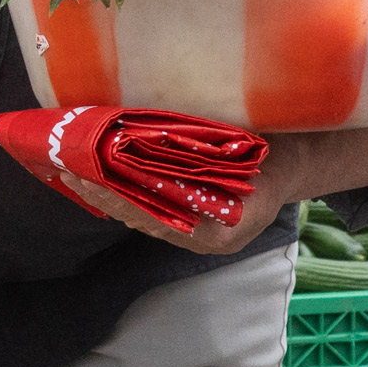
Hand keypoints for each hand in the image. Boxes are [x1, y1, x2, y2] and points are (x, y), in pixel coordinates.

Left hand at [60, 127, 367, 256]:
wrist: (298, 160)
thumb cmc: (275, 151)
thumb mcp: (249, 147)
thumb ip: (209, 148)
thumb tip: (156, 128)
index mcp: (220, 228)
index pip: (155, 217)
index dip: (118, 198)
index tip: (89, 177)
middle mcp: (204, 238)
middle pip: (143, 219)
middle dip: (104, 195)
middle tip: (69, 170)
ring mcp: (197, 233)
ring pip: (143, 216)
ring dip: (108, 194)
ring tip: (74, 170)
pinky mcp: (189, 220)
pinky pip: (151, 209)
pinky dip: (125, 192)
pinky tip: (100, 175)